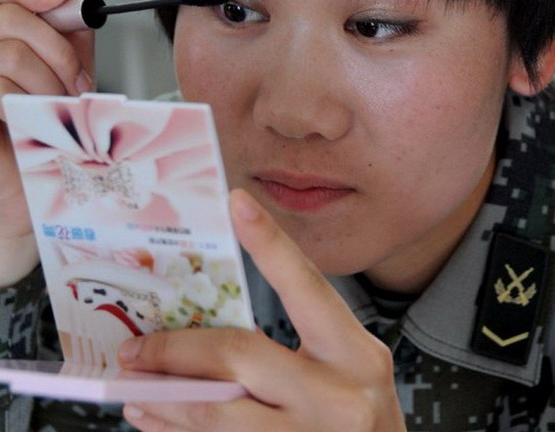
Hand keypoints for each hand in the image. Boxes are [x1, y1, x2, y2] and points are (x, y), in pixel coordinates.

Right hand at [0, 0, 93, 281]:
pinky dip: (29, 104)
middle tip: (78, 83)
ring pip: (10, 50)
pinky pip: (2, 87)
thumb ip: (66, 28)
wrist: (24, 193)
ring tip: (56, 108)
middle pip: (13, 16)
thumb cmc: (41, 133)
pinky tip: (32, 120)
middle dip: (58, 50)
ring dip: (49, 82)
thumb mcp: (65, 72)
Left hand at [119, 188, 405, 430]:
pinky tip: (158, 422)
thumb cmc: (360, 420)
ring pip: (218, 413)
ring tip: (134, 387)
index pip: (306, 287)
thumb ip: (294, 347)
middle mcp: (339, 396)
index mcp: (356, 355)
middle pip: (241, 356)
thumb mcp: (344, 371)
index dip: (270, 243)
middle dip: (177, 350)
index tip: (237, 203)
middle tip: (137, 348)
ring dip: (165, 398)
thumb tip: (211, 323)